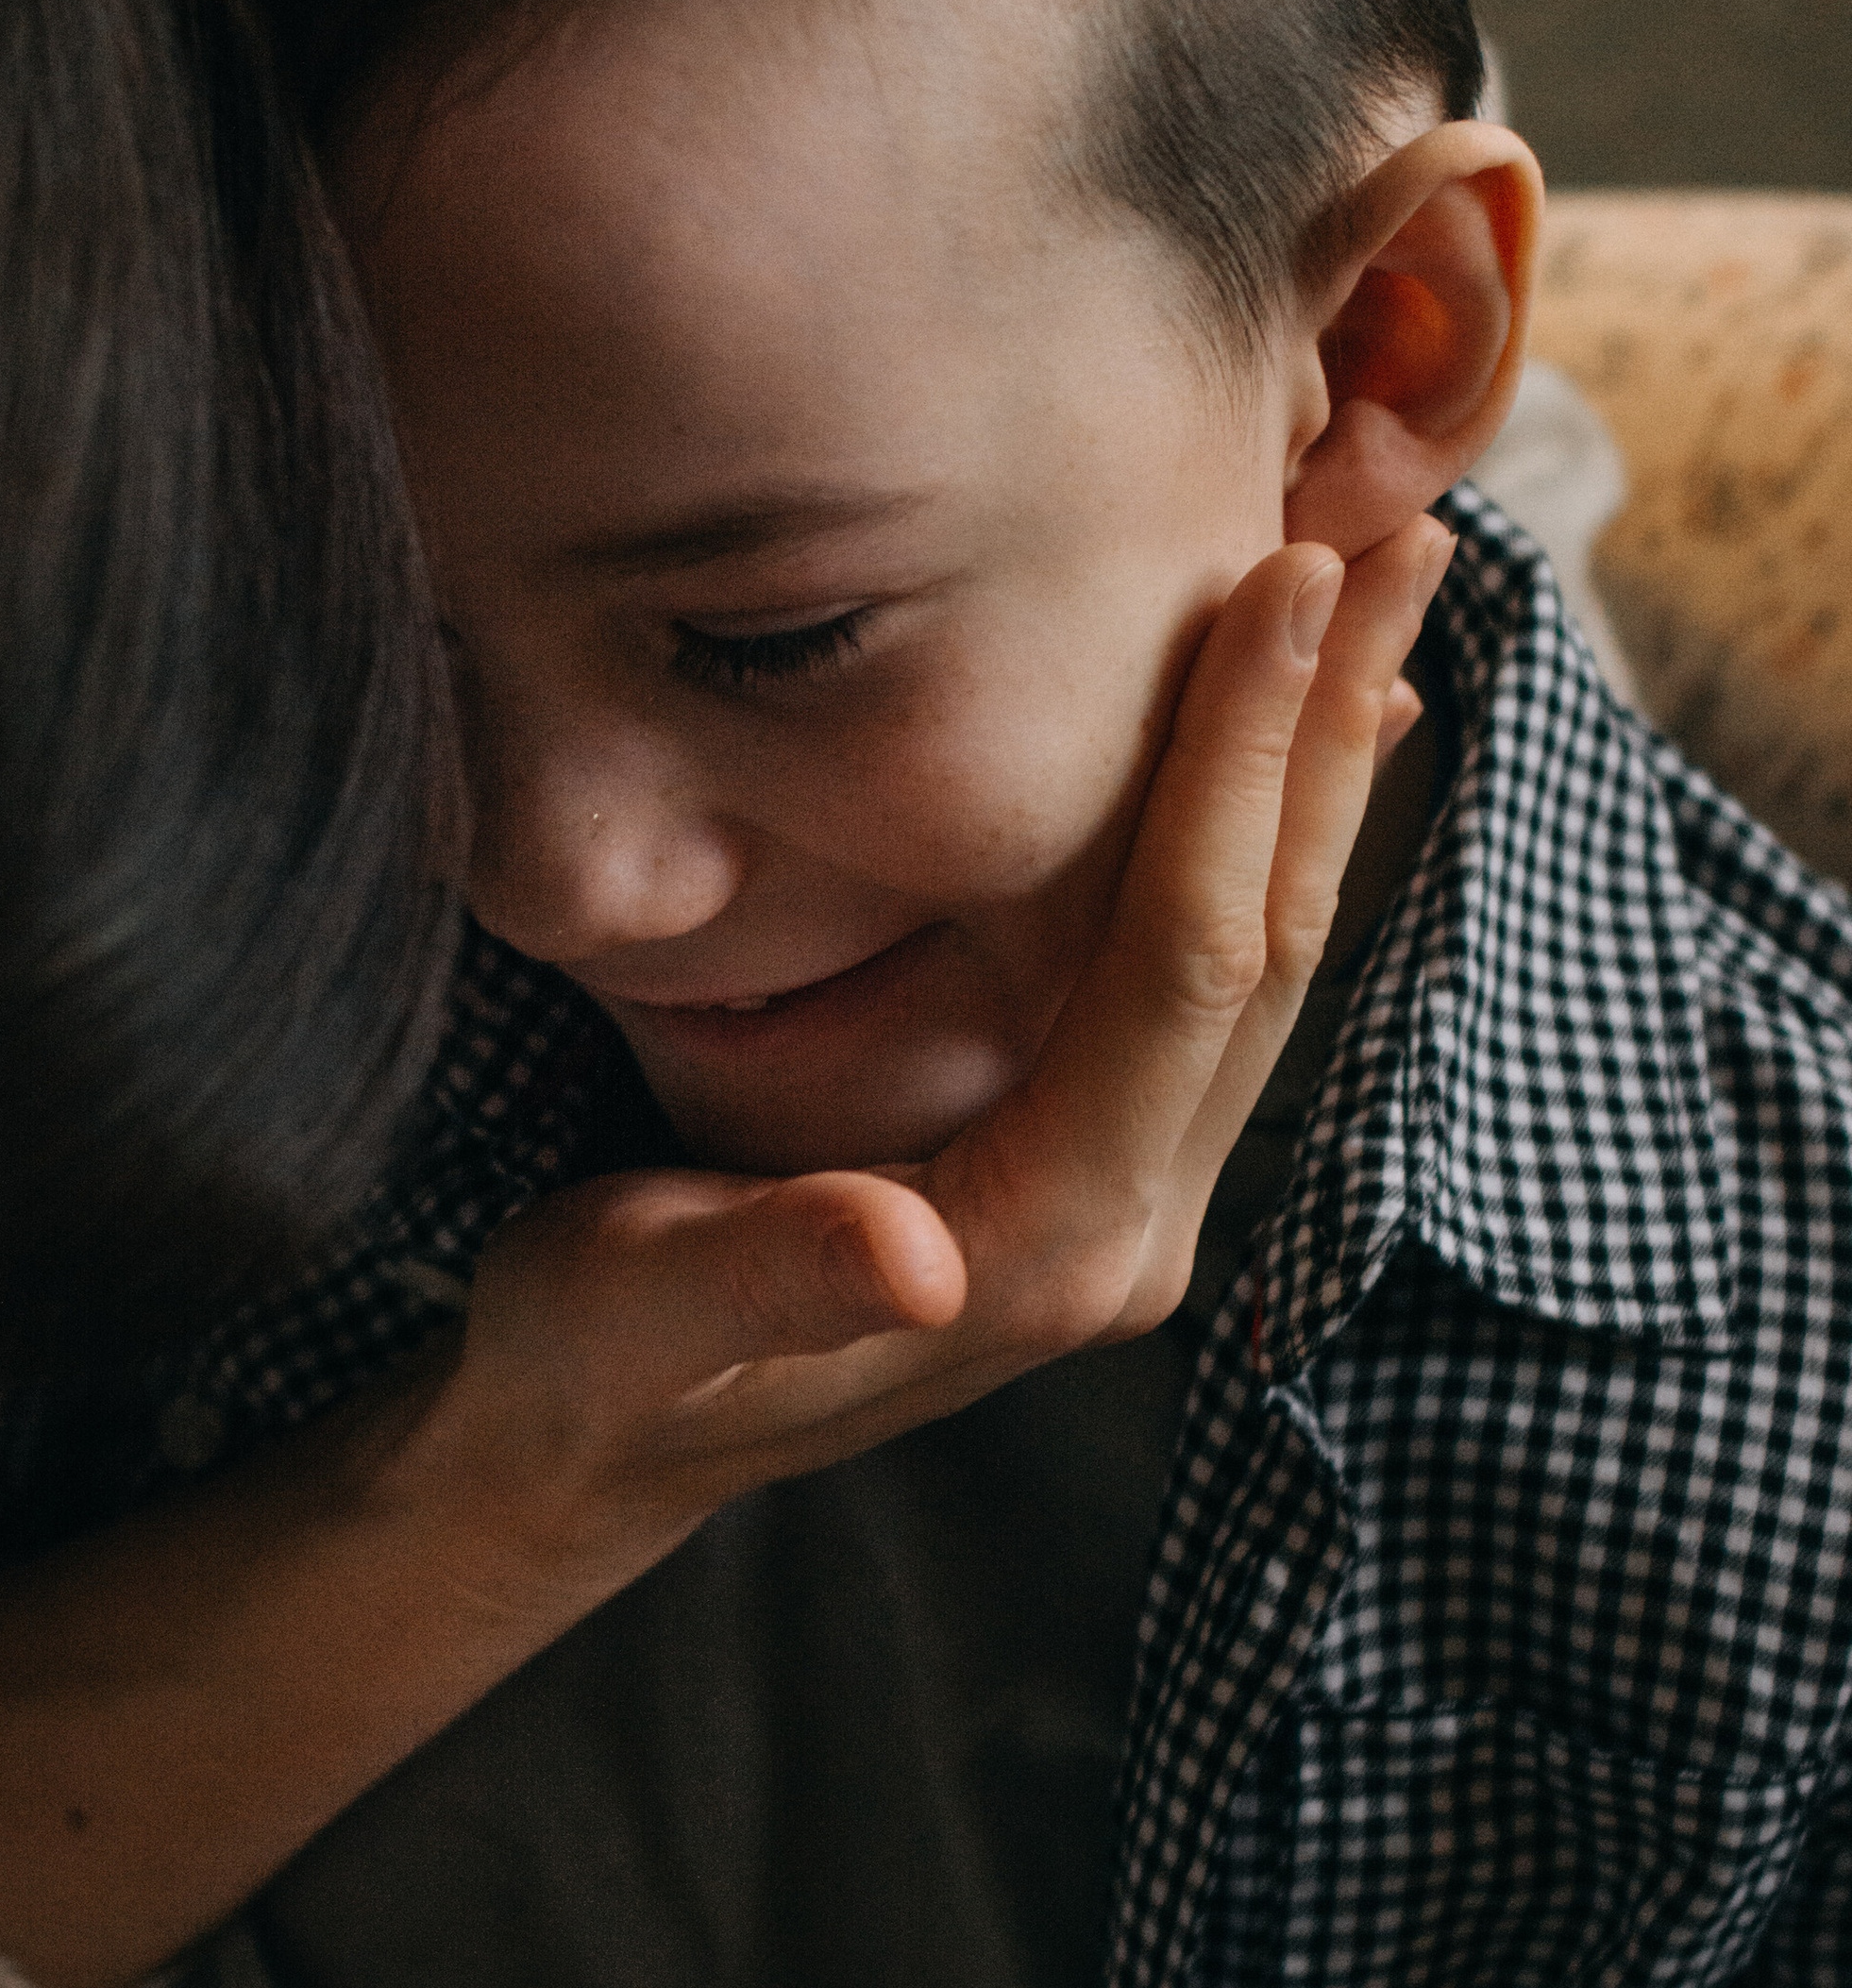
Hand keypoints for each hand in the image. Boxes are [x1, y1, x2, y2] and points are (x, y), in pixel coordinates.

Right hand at [445, 512, 1455, 1554]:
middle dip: (1328, 739)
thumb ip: (772, 1280)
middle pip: (1267, 952)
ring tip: (1382, 600)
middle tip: (1402, 536)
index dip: (1238, 771)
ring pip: (1263, 964)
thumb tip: (913, 1261)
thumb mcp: (631, 1318)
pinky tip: (1290, 750)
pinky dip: (1260, 849)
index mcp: (1038, 1249)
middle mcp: (1122, 1236)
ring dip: (1320, 779)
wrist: (585, 1451)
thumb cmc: (585, 1368)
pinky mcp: (1092, 1178)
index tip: (1283, 584)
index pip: (1182, 970)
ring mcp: (1122, 1212)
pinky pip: (1210, 991)